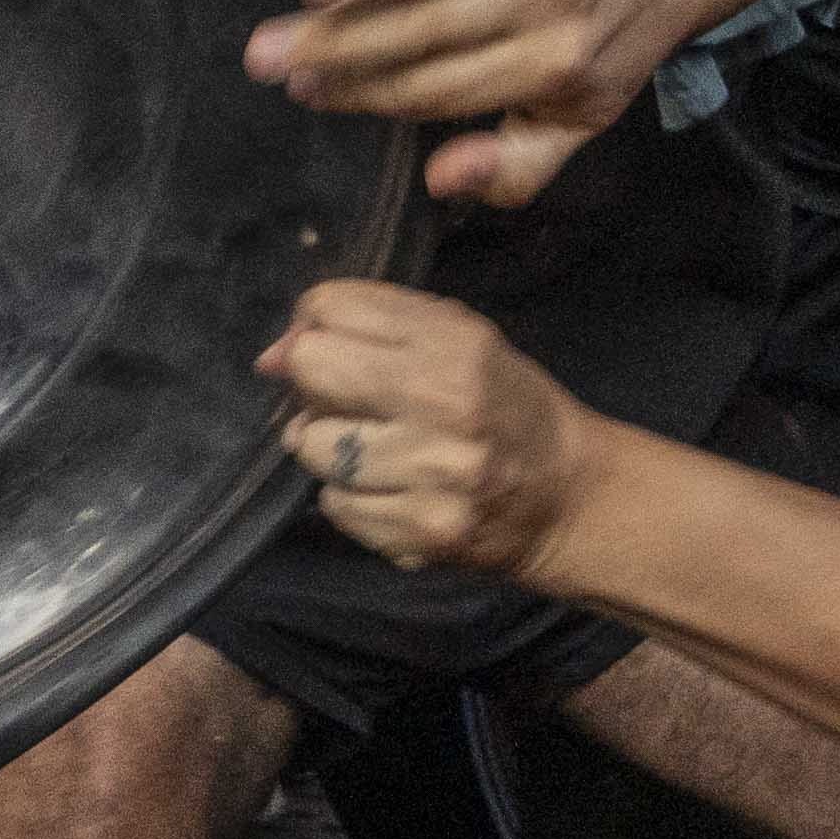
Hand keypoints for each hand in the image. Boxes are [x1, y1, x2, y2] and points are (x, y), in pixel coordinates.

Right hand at [245, 0, 688, 208]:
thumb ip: (515, 166)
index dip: (370, 93)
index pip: (444, 87)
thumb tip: (440, 181)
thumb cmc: (611, 45)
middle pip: (434, 28)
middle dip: (344, 44)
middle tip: (266, 55)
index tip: (304, 94)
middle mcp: (555, 5)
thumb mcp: (579, 122)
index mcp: (557, 70)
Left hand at [259, 280, 604, 575]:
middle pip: (312, 370)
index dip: (318, 325)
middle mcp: (444, 403)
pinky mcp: (424, 530)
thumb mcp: (459, 339)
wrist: (568, 496)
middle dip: (314, 385)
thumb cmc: (505, 406)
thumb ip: (371, 326)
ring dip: (331, 449)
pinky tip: (390, 490)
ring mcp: (433, 472)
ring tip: (374, 452)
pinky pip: (336, 506)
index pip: (331, 308)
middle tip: (346, 402)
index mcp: (454, 343)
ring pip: (313, 446)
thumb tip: (271, 356)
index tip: (339, 347)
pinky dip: (351, 498)